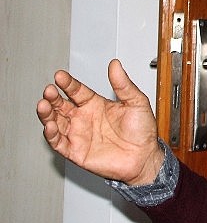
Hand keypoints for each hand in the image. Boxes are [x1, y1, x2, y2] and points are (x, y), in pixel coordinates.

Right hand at [37, 59, 162, 185]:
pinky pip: (58, 142)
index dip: (67, 83)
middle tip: (49, 90)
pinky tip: (50, 125)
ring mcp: (78, 134)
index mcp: (95, 105)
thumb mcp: (136, 103)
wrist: (145, 157)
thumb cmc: (142, 132)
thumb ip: (124, 84)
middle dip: (52, 97)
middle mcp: (84, 118)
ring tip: (43, 104)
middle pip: (60, 105)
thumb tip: (116, 65)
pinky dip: (51, 134)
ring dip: (46, 113)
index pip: (76, 90)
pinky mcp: (76, 151)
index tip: (60, 76)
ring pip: (55, 121)